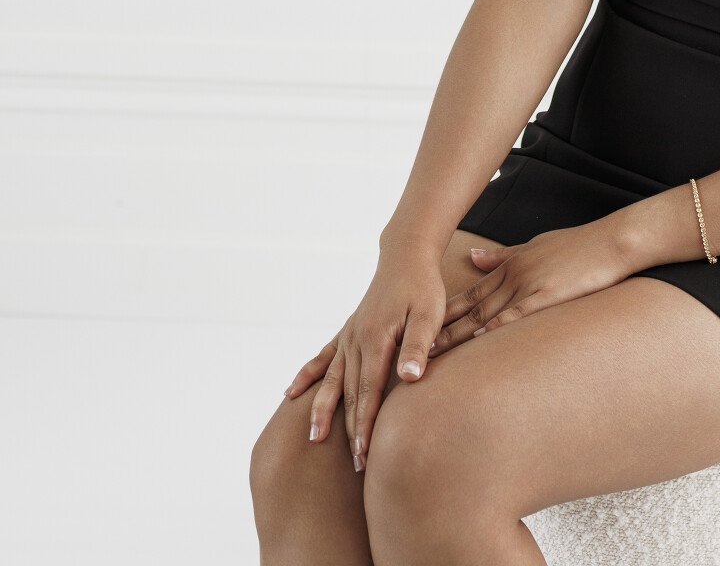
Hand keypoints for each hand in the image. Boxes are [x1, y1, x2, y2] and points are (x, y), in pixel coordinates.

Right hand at [284, 237, 489, 471]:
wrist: (407, 254)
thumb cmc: (423, 285)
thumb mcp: (429, 313)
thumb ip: (417, 346)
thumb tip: (409, 379)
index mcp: (376, 339)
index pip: (369, 393)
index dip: (366, 426)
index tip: (365, 455)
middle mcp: (356, 340)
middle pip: (350, 393)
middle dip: (351, 430)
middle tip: (356, 465)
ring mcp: (348, 335)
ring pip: (333, 380)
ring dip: (325, 410)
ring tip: (313, 438)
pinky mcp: (347, 330)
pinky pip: (323, 357)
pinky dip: (307, 375)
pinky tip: (290, 393)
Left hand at [427, 216, 636, 346]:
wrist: (610, 241)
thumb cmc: (576, 246)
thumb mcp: (534, 245)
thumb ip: (502, 255)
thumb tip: (473, 257)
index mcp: (509, 267)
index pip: (469, 295)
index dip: (443, 313)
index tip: (420, 328)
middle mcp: (513, 276)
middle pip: (470, 308)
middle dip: (441, 329)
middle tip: (415, 349)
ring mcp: (529, 285)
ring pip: (486, 314)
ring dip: (459, 335)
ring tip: (434, 353)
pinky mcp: (548, 295)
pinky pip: (517, 315)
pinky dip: (496, 328)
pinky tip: (479, 342)